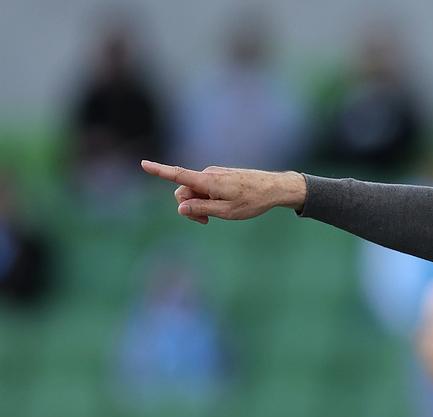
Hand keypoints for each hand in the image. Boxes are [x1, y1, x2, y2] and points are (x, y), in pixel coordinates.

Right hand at [140, 160, 306, 224]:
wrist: (275, 188)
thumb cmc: (253, 201)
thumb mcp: (226, 212)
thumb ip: (201, 210)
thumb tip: (180, 208)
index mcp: (208, 181)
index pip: (178, 175)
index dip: (159, 171)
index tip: (143, 164)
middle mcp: (208, 174)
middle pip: (184, 190)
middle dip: (188, 207)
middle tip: (205, 222)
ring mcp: (215, 174)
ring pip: (195, 191)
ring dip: (200, 205)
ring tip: (219, 214)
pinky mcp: (220, 176)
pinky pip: (206, 189)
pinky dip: (209, 199)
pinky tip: (225, 205)